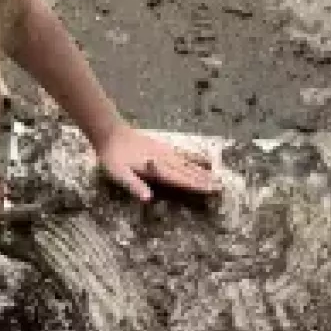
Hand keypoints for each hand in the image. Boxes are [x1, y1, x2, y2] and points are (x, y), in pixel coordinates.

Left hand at [95, 125, 219, 200]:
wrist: (110, 131)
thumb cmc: (112, 156)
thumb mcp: (118, 174)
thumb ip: (133, 185)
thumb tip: (148, 198)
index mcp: (156, 168)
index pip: (180, 178)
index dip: (196, 185)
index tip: (211, 189)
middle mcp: (164, 159)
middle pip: (188, 171)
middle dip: (204, 179)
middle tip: (220, 186)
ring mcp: (164, 152)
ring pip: (187, 163)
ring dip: (202, 170)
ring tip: (215, 176)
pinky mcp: (162, 147)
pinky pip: (182, 154)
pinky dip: (194, 158)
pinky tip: (200, 159)